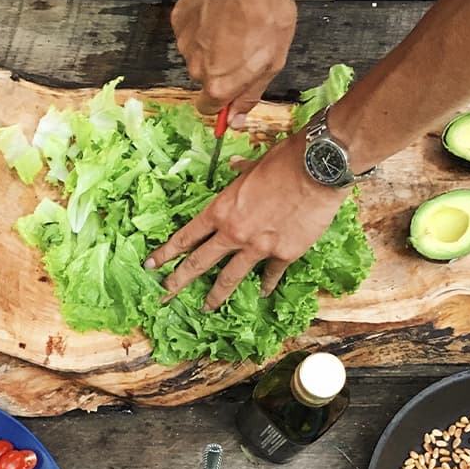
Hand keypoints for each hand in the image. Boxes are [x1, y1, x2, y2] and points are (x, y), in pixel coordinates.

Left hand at [144, 134, 346, 311]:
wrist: (318, 169)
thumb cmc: (284, 160)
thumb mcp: (254, 165)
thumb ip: (240, 173)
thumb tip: (234, 167)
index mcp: (221, 210)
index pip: (186, 237)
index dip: (166, 253)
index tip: (152, 265)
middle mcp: (234, 233)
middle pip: (199, 263)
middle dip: (179, 280)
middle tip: (166, 294)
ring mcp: (258, 247)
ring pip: (229, 277)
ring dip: (216, 295)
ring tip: (206, 308)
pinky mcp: (284, 254)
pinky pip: (270, 274)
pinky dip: (266, 284)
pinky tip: (261, 292)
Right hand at [170, 0, 296, 127]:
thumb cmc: (264, 16)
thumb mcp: (271, 64)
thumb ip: (250, 96)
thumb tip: (236, 119)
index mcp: (219, 85)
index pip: (209, 109)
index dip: (222, 102)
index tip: (231, 95)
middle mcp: (197, 68)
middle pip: (206, 79)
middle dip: (221, 70)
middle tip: (243, 50)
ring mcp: (186, 44)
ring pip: (198, 55)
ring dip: (212, 47)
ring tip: (234, 29)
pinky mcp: (180, 21)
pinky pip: (191, 33)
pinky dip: (204, 28)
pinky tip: (221, 17)